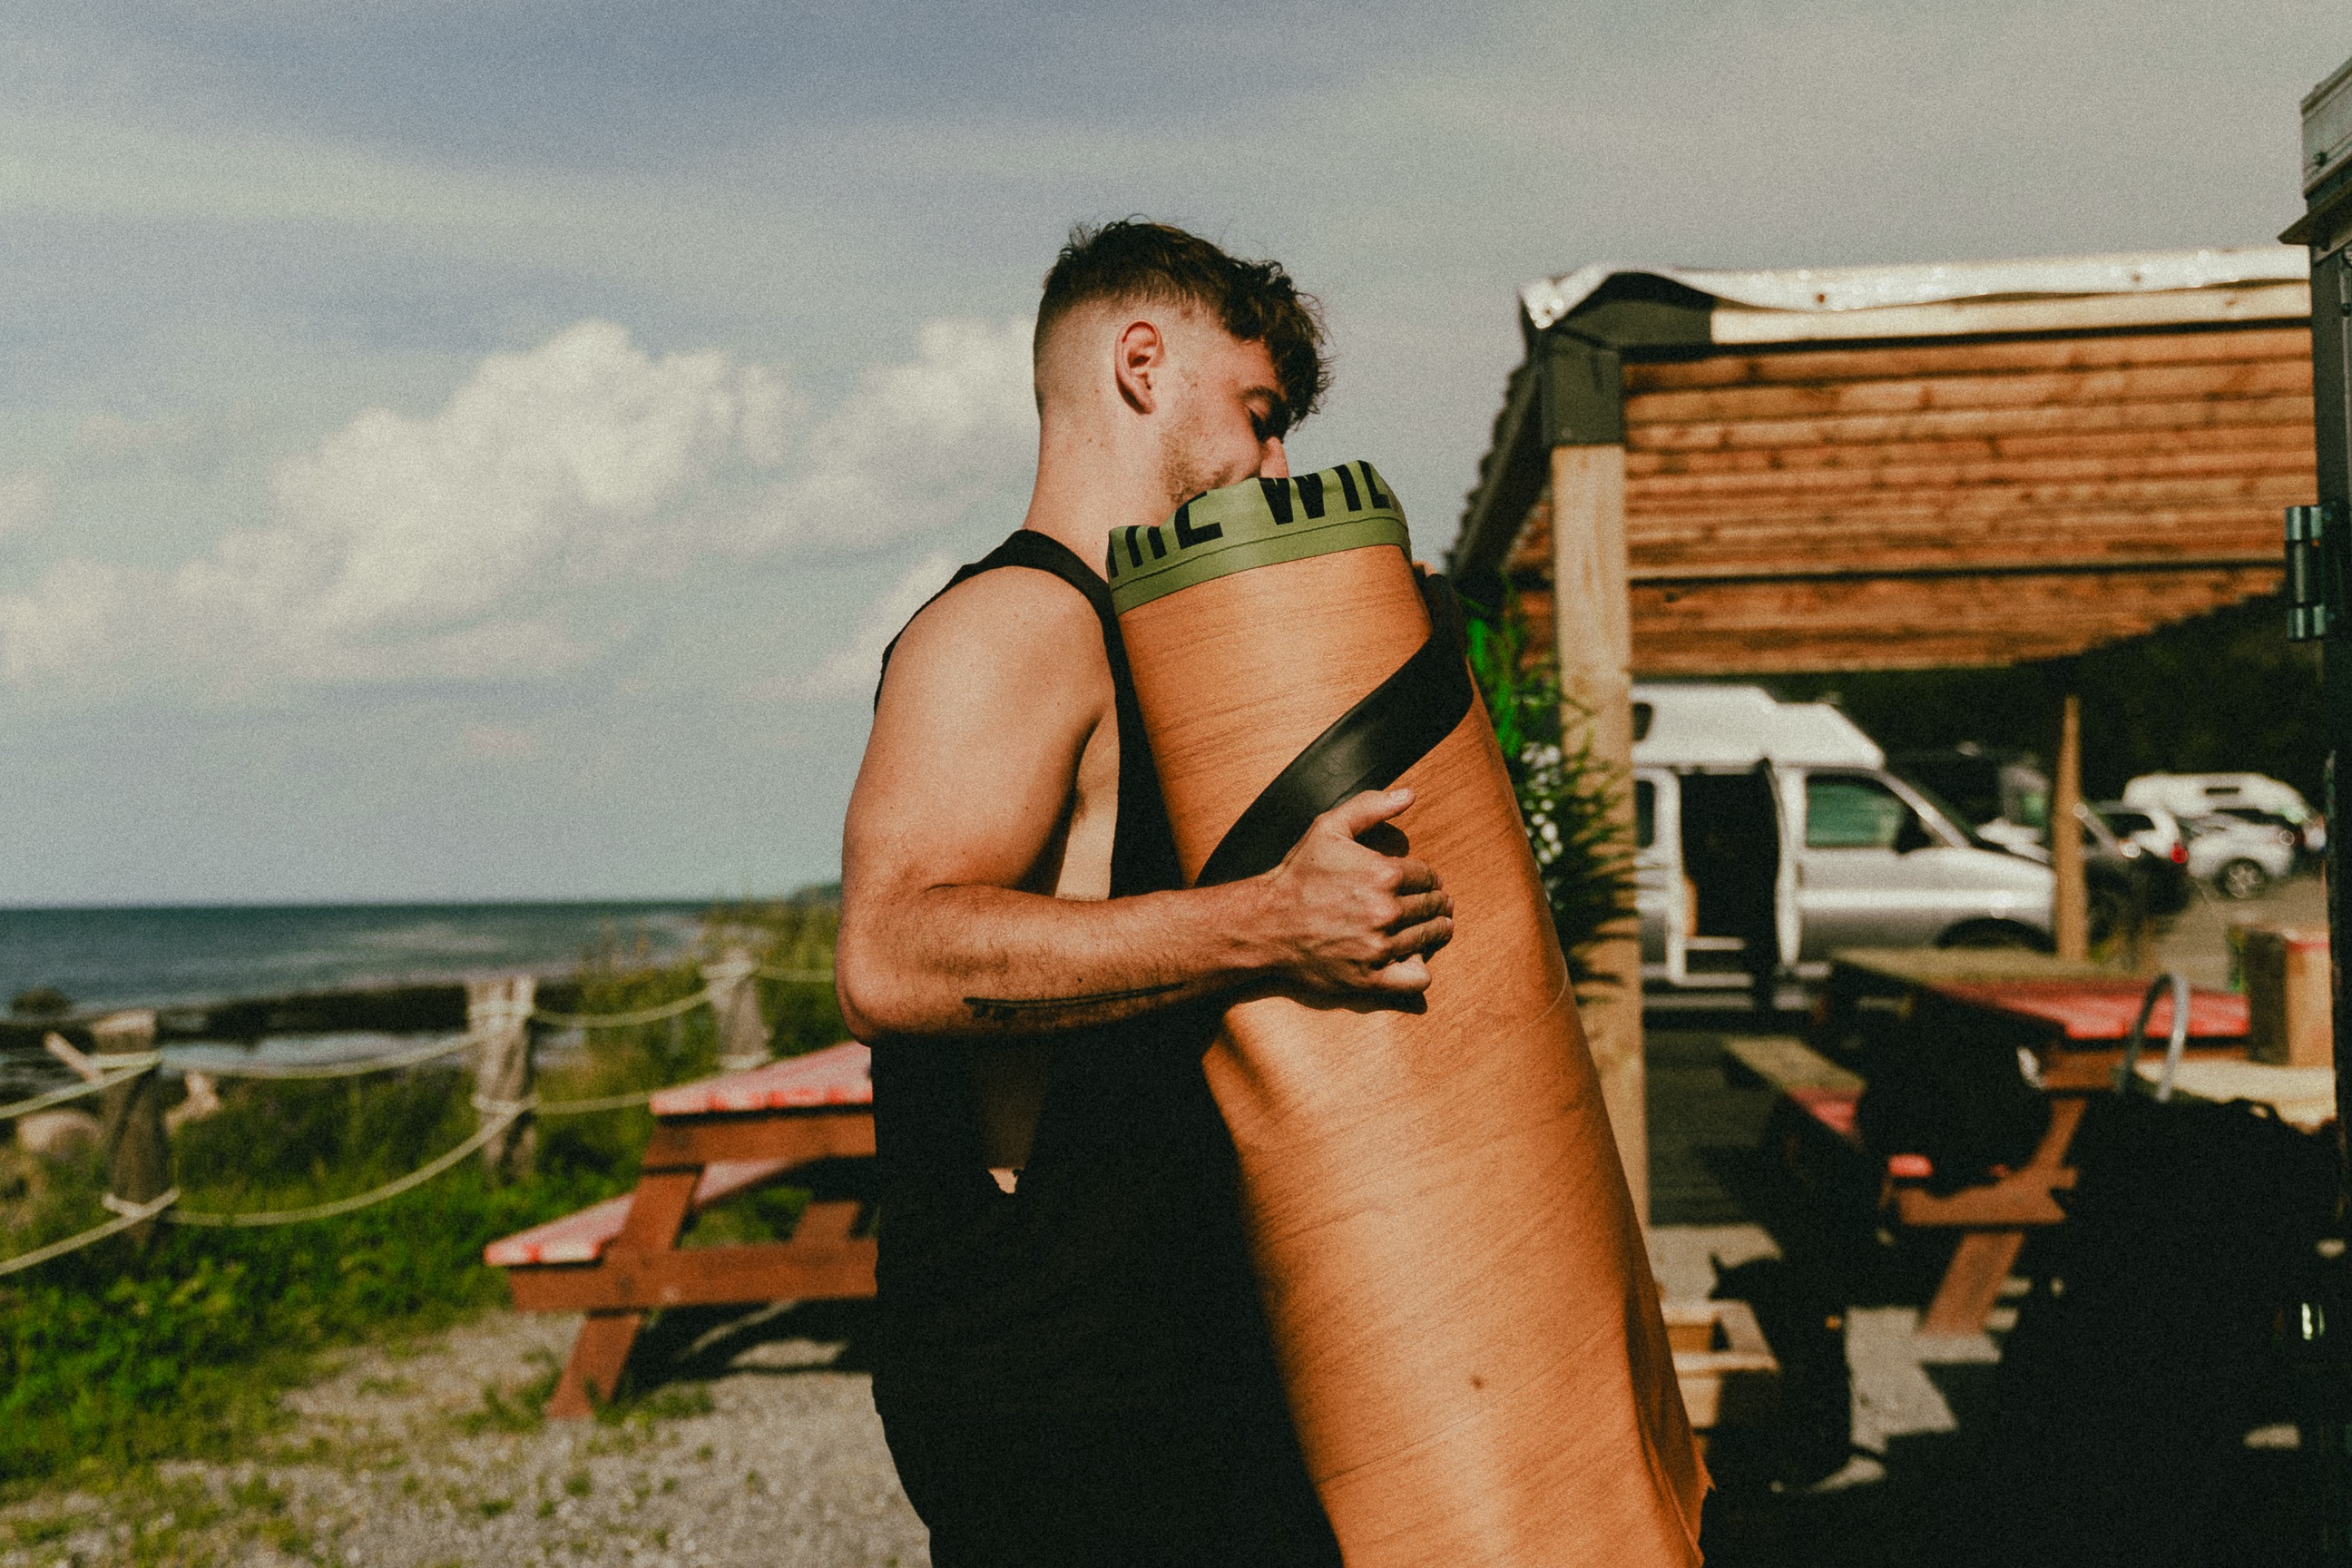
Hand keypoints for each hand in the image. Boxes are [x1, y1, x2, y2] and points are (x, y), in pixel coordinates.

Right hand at [1249, 788, 1453, 994]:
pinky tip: (1414, 958)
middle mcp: (1386, 911)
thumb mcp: (1328, 828)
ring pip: (1428, 938)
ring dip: (1435, 931)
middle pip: (1432, 907)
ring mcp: (1380, 947)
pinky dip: (1420, 969)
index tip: (1425, 882)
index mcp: (1383, 873)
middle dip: (1436, 903)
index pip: (1427, 876)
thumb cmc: (1297, 875)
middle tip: (1437, 905)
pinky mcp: (1371, 978)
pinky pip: (1417, 978)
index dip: (1428, 878)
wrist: (1265, 923)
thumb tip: (1409, 795)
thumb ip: (1370, 807)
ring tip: (1434, 927)